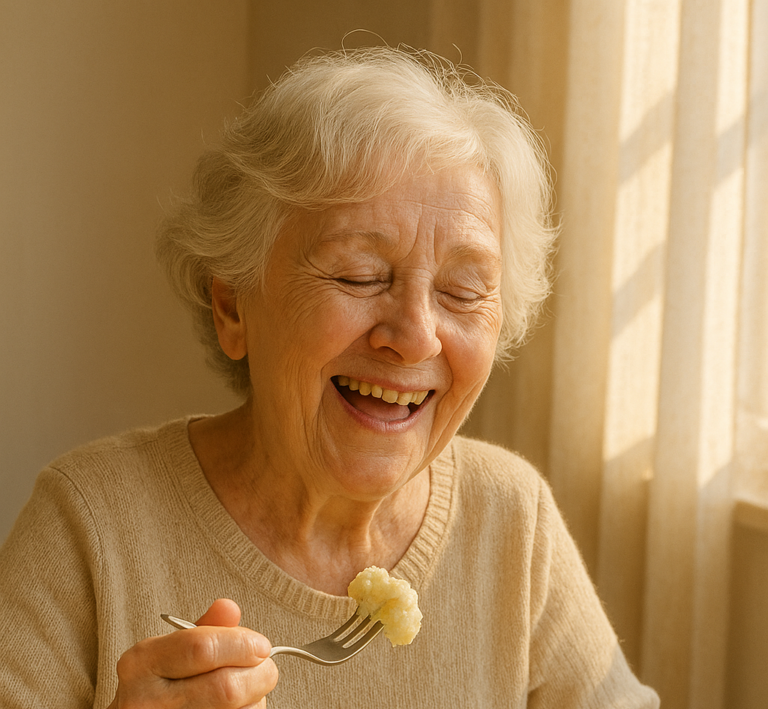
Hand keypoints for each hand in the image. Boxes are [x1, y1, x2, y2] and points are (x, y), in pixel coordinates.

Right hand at [108, 598, 278, 707]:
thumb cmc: (156, 683)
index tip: (261, 645)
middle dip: (259, 674)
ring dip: (255, 698)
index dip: (242, 645)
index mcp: (143, 663)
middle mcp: (147, 700)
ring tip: (247, 688)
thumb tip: (230, 609)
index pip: (203, 649)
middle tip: (265, 667)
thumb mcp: (169, 650)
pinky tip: (238, 706)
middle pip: (225, 688)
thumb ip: (204, 628)